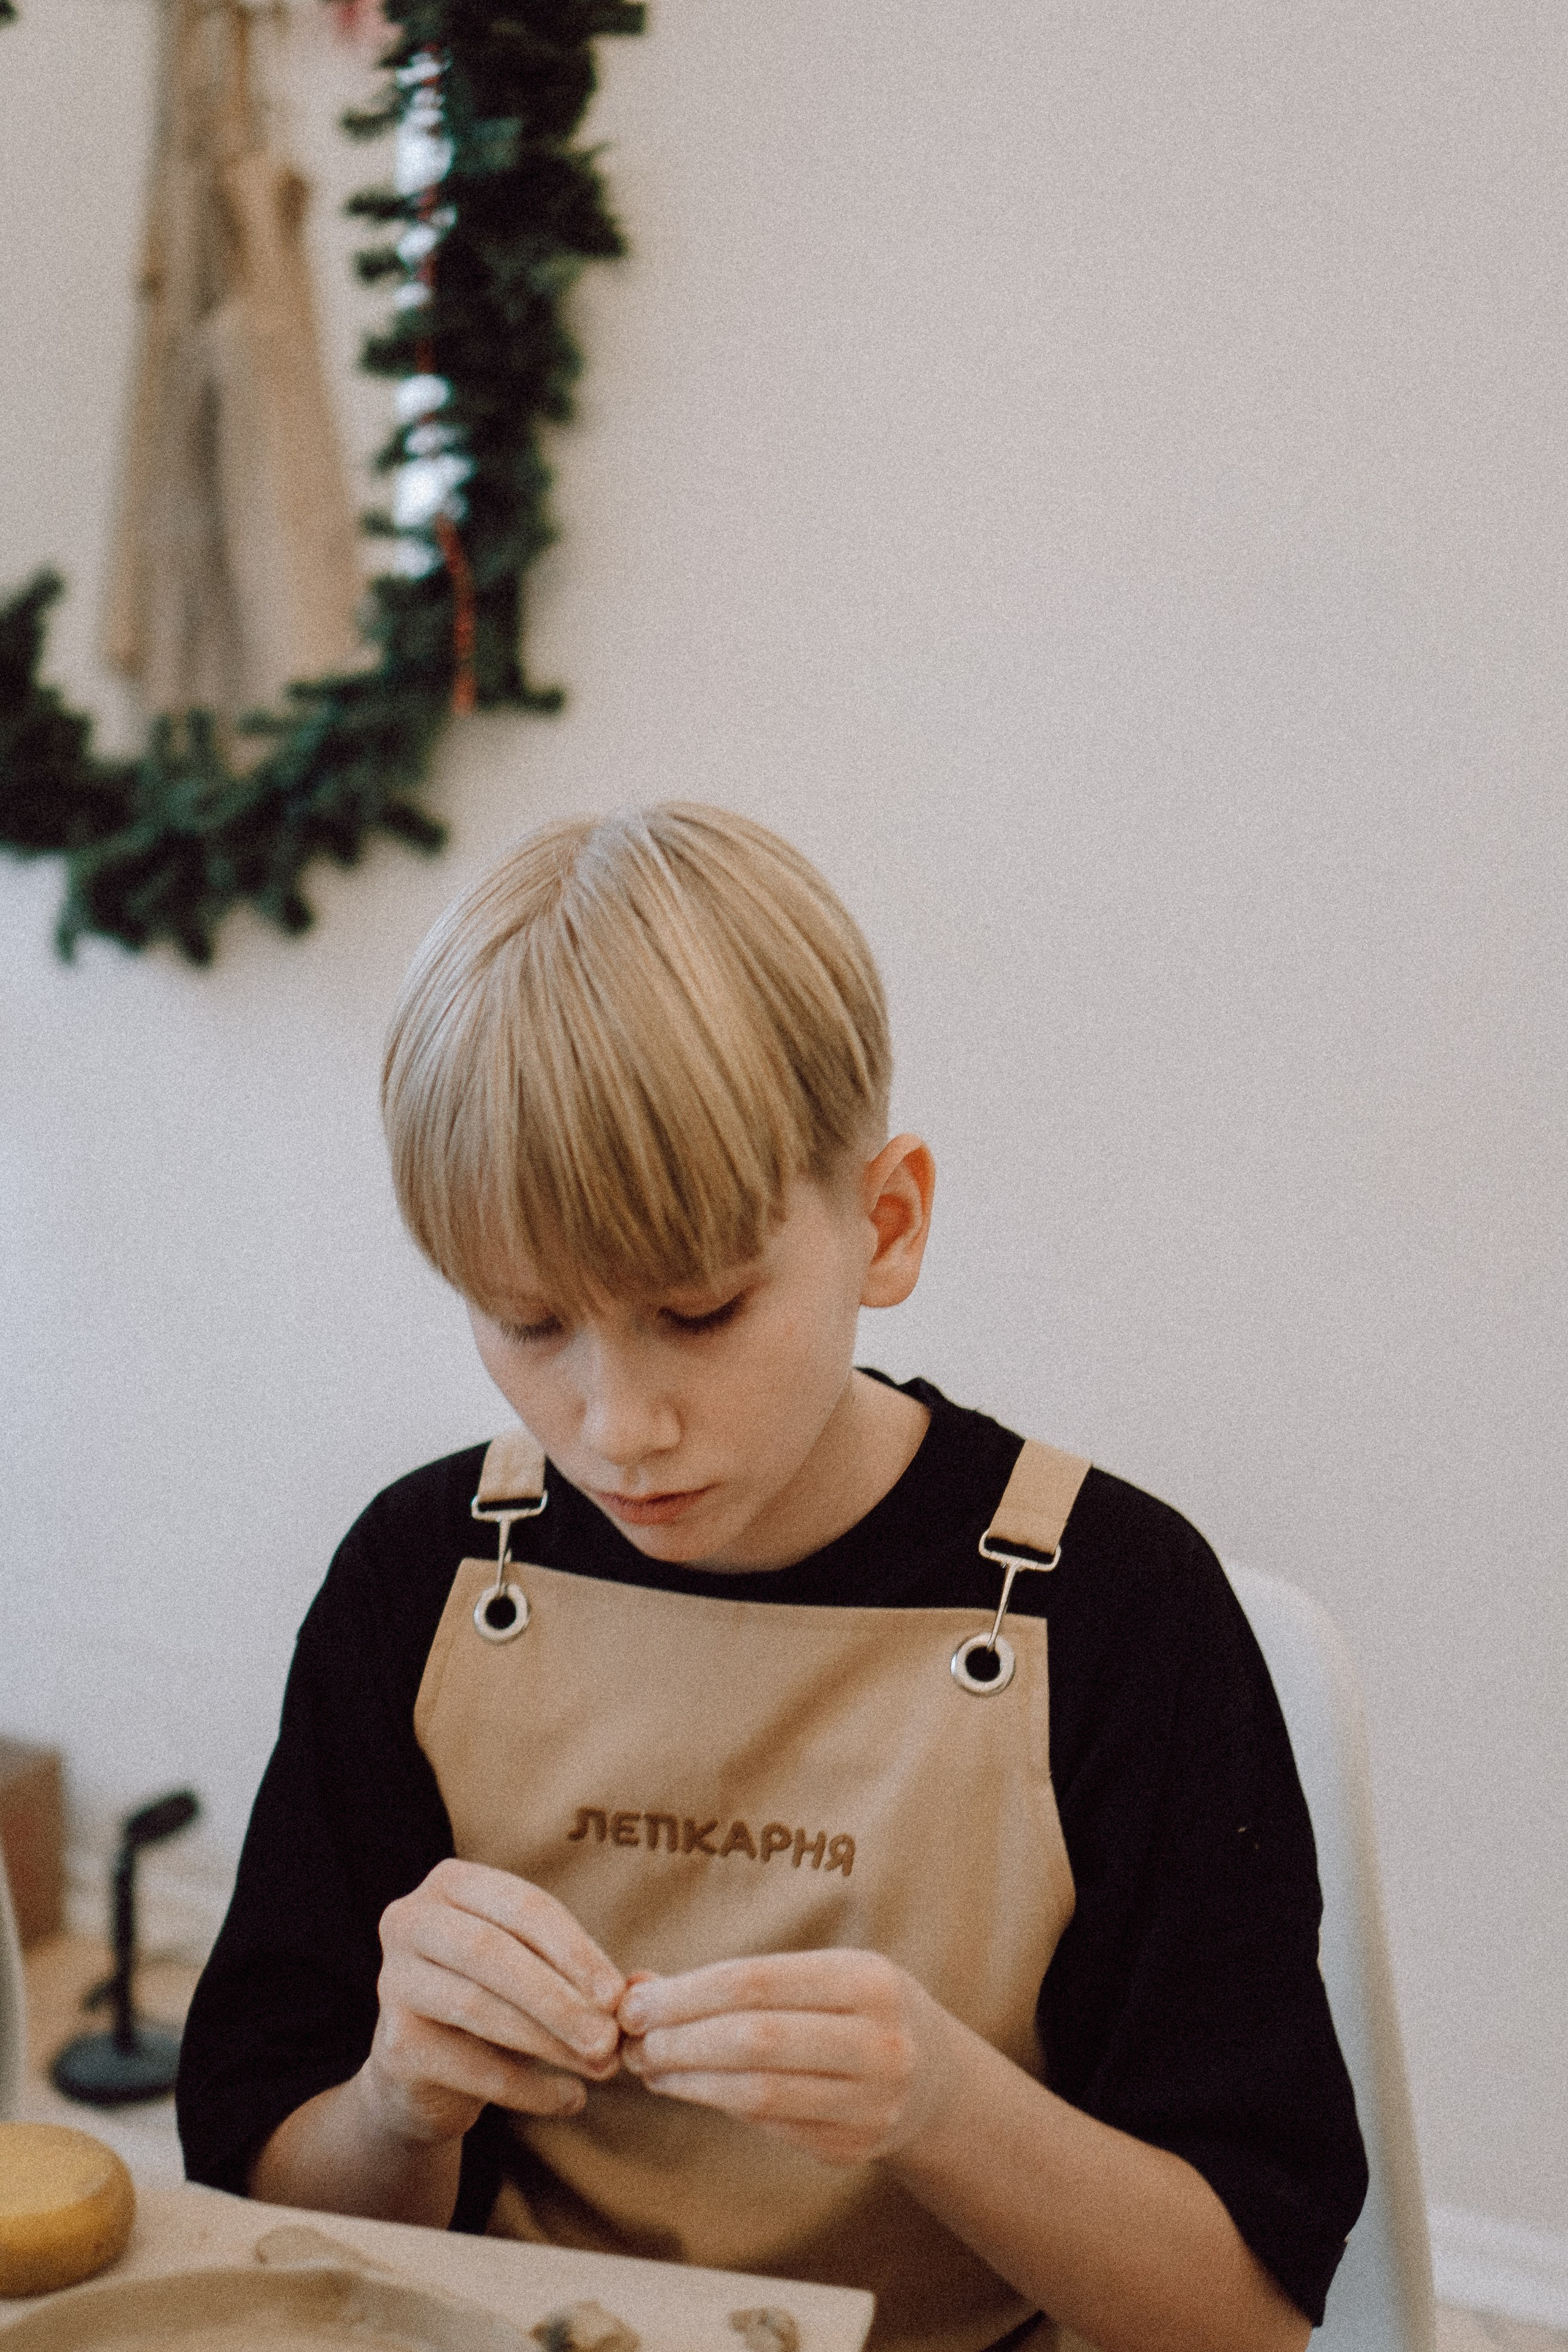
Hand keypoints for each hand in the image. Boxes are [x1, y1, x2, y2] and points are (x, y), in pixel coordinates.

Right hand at [358, 1858, 626, 2149]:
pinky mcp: (393, 2046)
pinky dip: (529, 2088)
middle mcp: (410, 1920)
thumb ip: (581, 1977)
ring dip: (550, 2042)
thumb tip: (636, 1993)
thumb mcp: (537, 1974)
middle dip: (560, 1998)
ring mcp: (391, 1981)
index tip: (617, 1993)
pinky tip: (571, 2099)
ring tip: (602, 2066)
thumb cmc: (498, 2001)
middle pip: (494, 1953)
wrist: (427, 2074)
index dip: (575, 1949)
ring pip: (479, 2007)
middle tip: (611, 2038)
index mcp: (451, 1884)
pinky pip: (470, 2067)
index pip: (524, 1906)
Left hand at [617, 1949, 962, 2167]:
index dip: (687, 1994)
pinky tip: (687, 2087)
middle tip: (632, 2040)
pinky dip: (717, 2105)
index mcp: (867, 1980)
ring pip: (757, 2095)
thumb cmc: (856, 2011)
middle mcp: (876, 2042)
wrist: (935, 2079)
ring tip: (649, 2067)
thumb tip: (639, 1985)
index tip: (636, 2003)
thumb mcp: (821, 1975)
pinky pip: (769, 2126)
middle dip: (680, 2040)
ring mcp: (868, 2103)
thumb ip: (738, 1980)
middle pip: (754, 2041)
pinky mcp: (850, 2148)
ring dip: (689, 2081)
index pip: (757, 1982)